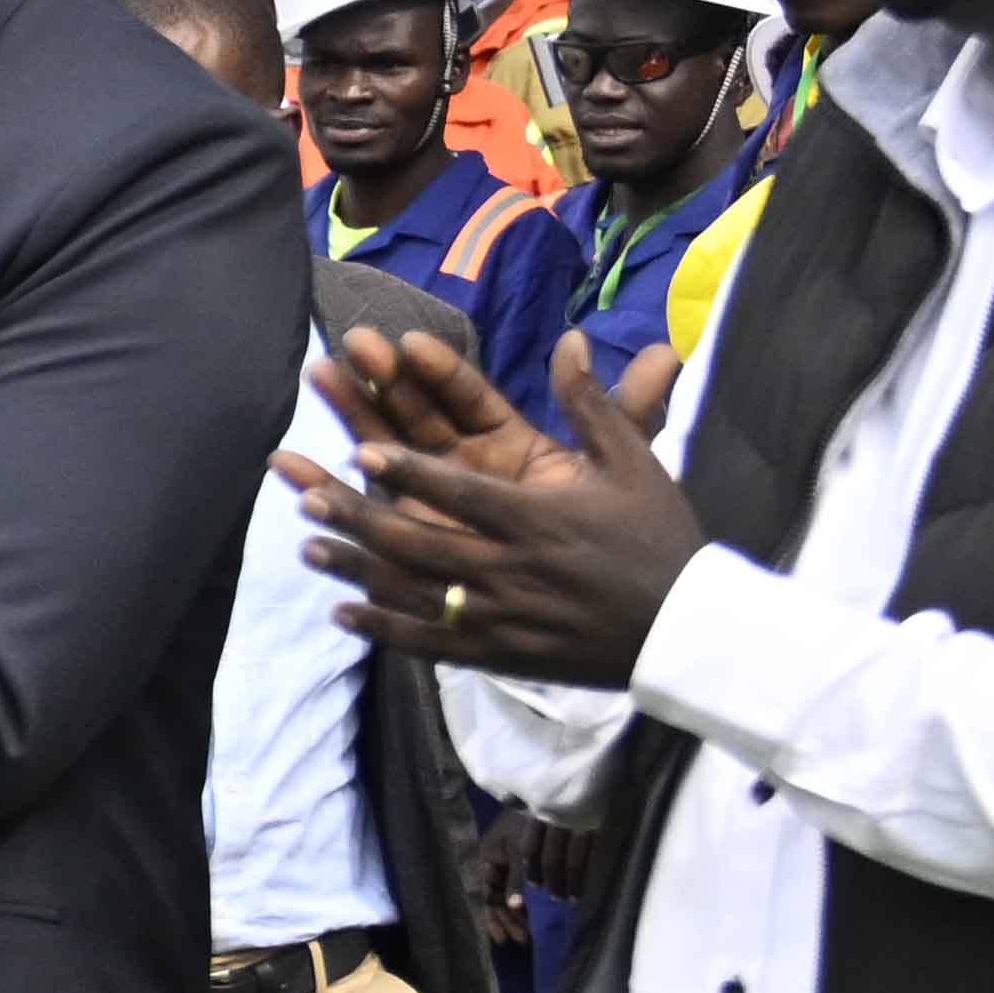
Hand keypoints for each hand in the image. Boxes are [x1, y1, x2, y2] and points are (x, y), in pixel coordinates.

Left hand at [305, 332, 699, 685]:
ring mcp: (501, 615)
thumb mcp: (632, 465)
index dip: (410, 470)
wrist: (687, 629)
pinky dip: (383, 629)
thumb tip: (568, 339)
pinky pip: (429, 643)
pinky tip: (341, 613)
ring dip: (358, 567)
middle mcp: (513, 567)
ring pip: (414, 590)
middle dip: (362, 515)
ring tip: (306, 544)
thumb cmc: (660, 538)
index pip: (464, 490)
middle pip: (422, 539)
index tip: (362, 448)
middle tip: (308, 494)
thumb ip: (593, 404)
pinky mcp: (498, 654)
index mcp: (541, 518)